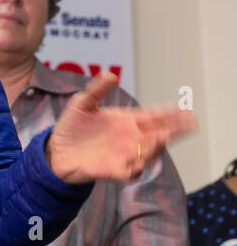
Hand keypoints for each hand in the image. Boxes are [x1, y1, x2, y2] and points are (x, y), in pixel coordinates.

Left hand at [46, 73, 195, 182]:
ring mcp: (124, 154)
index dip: (170, 112)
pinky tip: (140, 161)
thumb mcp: (82, 103)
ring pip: (149, 152)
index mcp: (127, 121)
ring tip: (164, 136)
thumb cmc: (72, 127)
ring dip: (157, 145)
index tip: (183, 108)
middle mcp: (130, 138)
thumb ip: (97, 90)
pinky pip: (130, 171)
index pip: (154, 115)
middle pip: (159, 133)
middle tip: (189, 122)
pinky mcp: (113, 169)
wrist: (56, 151)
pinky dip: (137, 167)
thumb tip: (110, 74)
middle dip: (175, 128)